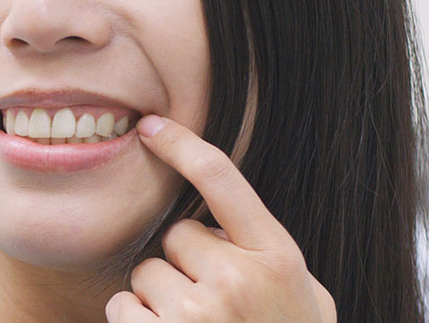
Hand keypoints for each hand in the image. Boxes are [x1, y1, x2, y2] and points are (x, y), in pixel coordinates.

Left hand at [106, 115, 335, 322]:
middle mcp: (237, 280)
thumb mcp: (306, 298)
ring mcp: (196, 315)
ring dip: (158, 298)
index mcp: (278, 259)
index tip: (151, 127)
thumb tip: (220, 217)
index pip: (223, 180)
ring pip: (146, 273)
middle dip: (185, 264)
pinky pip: (122, 306)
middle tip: (213, 305)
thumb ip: (268, 254)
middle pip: (176, 237)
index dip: (183, 145)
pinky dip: (135, 322)